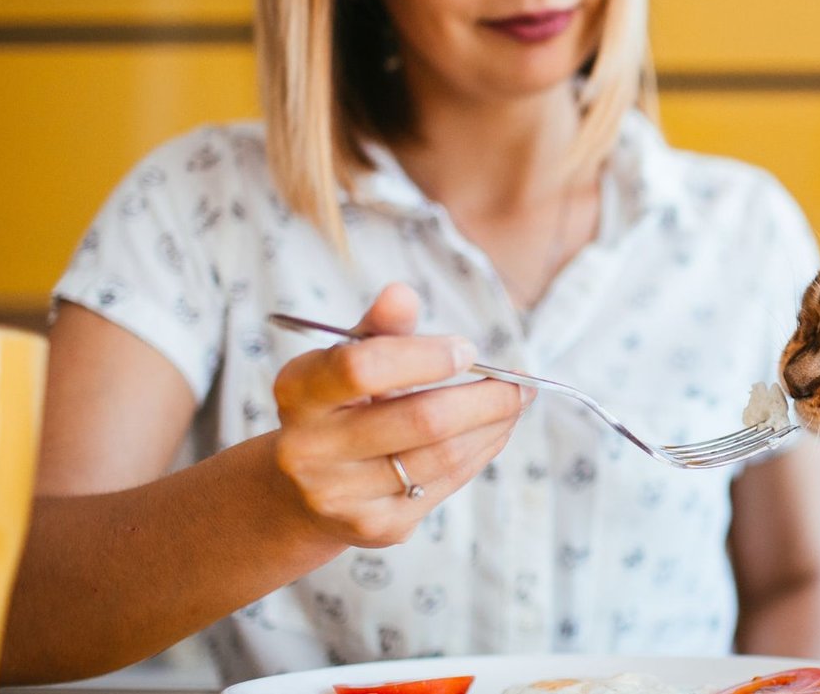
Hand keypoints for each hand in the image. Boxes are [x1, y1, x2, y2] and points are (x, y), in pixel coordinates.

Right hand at [271, 283, 530, 546]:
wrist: (302, 490)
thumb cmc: (339, 405)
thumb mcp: (347, 359)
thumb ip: (379, 329)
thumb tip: (401, 293)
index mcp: (299, 391)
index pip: (362, 367)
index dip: (425, 357)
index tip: (467, 350)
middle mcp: (309, 448)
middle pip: (421, 420)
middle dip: (486, 397)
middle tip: (520, 381)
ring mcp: (341, 494)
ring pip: (443, 455)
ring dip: (493, 425)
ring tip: (515, 402)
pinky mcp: (376, 526)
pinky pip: (446, 483)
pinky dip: (481, 452)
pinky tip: (494, 432)